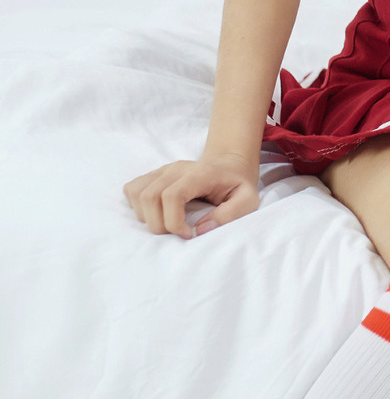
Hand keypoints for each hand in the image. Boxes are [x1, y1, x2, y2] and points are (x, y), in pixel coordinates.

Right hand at [122, 151, 260, 240]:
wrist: (228, 165)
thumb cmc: (237, 185)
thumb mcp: (249, 200)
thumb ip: (231, 214)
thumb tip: (201, 229)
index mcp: (199, 174)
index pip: (171, 195)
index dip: (174, 221)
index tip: (189, 234)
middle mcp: (176, 169)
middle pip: (149, 197)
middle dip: (159, 224)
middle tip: (178, 233)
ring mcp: (162, 170)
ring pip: (137, 194)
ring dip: (147, 217)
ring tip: (168, 224)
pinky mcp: (154, 175)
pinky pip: (132, 189)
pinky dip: (138, 206)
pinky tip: (157, 214)